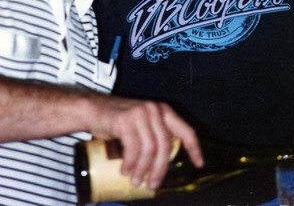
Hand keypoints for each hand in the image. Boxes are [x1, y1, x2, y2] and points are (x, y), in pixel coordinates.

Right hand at [86, 95, 203, 189]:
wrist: (93, 108)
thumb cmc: (118, 121)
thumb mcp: (142, 124)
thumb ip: (154, 135)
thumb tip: (162, 165)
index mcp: (163, 111)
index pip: (186, 130)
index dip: (194, 148)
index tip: (199, 164)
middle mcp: (154, 110)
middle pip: (165, 145)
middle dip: (160, 169)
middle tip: (152, 184)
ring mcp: (140, 113)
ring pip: (149, 148)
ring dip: (143, 169)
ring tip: (135, 180)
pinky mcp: (125, 119)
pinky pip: (133, 147)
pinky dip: (130, 163)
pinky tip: (125, 170)